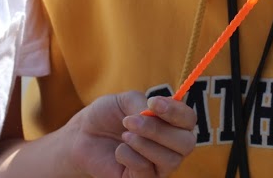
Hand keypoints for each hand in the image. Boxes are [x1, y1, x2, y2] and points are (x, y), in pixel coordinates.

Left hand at [69, 91, 196, 177]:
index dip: (175, 112)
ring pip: (170, 160)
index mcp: (171, 123)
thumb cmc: (107, 115)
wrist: (83, 135)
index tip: (153, 103)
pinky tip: (120, 150)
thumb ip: (142, 104)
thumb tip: (153, 114)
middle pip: (186, 143)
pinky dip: (130, 157)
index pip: (189, 119)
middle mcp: (171, 146)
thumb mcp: (124, 101)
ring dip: (144, 144)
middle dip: (159, 130)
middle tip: (131, 122)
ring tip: (124, 135)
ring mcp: (159, 166)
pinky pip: (147, 172)